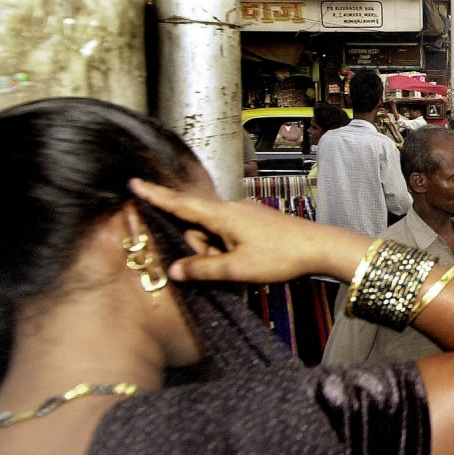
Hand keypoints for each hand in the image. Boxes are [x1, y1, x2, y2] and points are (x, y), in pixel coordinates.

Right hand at [129, 179, 370, 283]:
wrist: (319, 248)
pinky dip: (229, 250)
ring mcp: (245, 214)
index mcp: (222, 215)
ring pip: (214, 233)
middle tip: (220, 267)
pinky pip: (230, 235)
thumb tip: (175, 271)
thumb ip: (203, 269)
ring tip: (239, 268)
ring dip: (216, 252)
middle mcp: (231, 208)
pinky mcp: (256, 222)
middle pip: (197, 226)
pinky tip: (246, 263)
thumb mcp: (237, 268)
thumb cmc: (280, 256)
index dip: (156, 196)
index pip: (180, 204)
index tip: (133, 183)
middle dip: (199, 248)